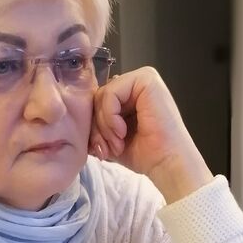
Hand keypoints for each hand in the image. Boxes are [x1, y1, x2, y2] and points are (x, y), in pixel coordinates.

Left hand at [88, 67, 212, 201]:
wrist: (167, 164)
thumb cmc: (145, 154)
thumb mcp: (111, 137)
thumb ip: (97, 123)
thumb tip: (76, 119)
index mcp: (130, 94)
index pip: (98, 101)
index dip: (95, 126)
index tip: (103, 150)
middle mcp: (136, 83)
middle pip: (98, 97)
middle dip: (98, 127)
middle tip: (108, 149)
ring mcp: (143, 78)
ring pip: (102, 95)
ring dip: (104, 125)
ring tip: (118, 143)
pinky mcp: (146, 79)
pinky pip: (110, 93)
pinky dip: (110, 117)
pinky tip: (122, 132)